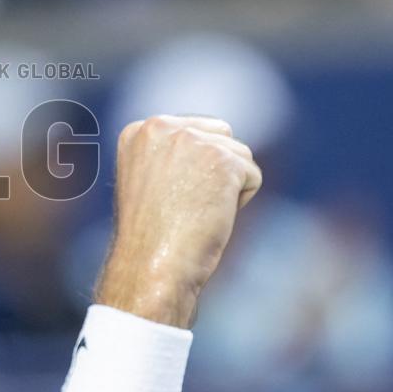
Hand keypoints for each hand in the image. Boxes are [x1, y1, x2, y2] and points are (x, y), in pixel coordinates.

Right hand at [95, 115, 261, 327]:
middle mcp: (161, 126)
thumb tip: (216, 141)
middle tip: (185, 205)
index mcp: (139, 131)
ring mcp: (191, 140)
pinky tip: (210, 217)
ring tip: (195, 213)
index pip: (194, 131)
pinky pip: (253, 176)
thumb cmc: (150, 235)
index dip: (193, 169)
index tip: (171, 197)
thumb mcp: (149, 181)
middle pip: (220, 136)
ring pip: (240, 155)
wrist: (150, 264)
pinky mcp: (222, 159)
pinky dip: (240, 202)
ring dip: (228, 188)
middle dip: (215, 171)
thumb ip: (173, 154)